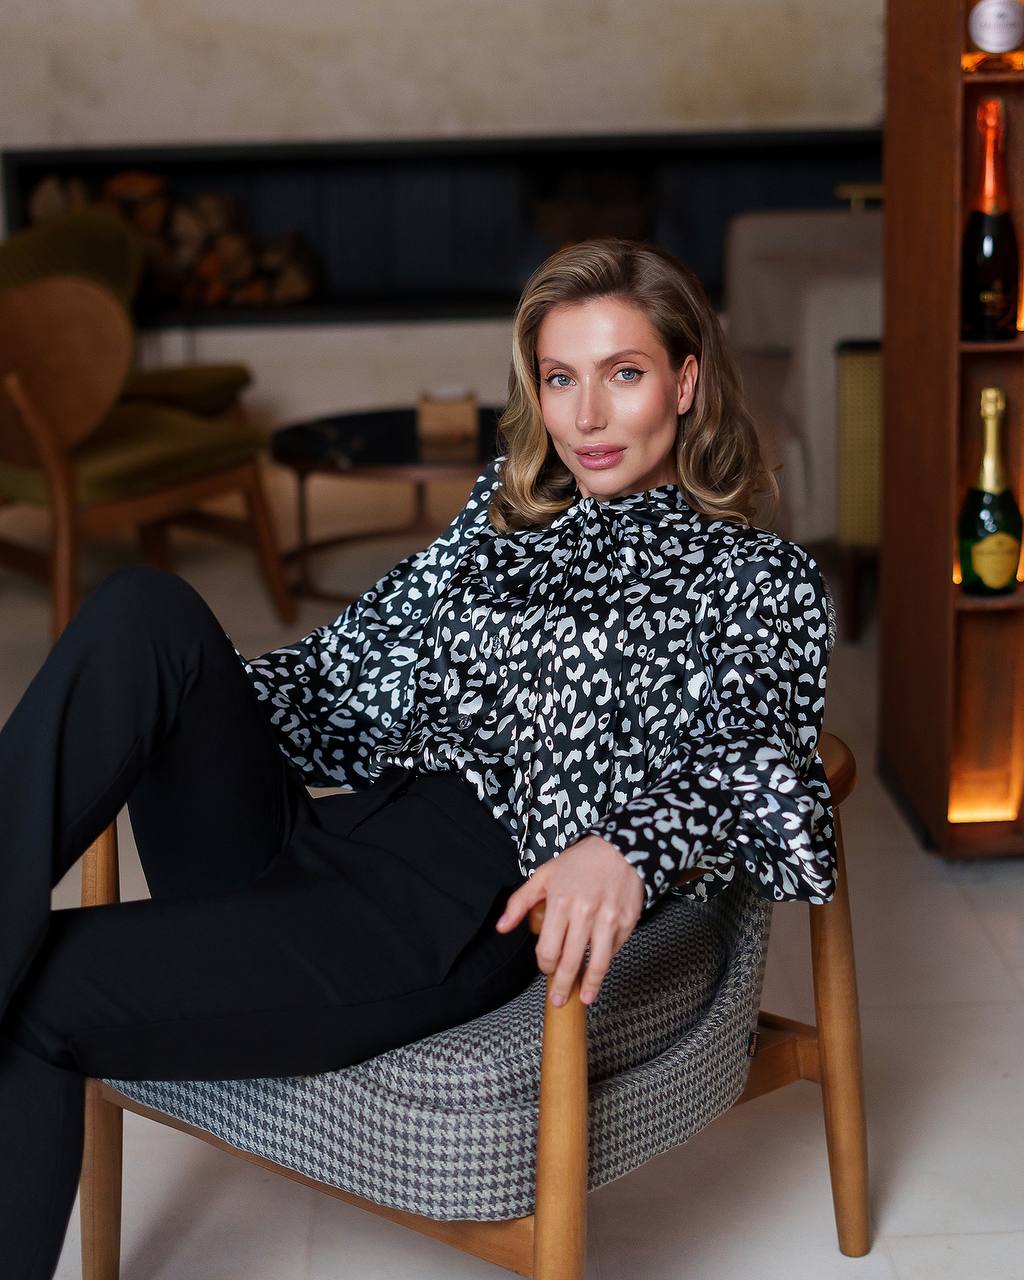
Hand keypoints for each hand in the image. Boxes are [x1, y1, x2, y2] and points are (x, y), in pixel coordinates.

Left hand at [494, 834, 643, 1006]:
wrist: (621, 849)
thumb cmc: (581, 862)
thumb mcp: (544, 875)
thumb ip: (520, 902)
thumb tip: (501, 927)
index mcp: (560, 903)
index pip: (548, 949)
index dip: (544, 964)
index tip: (546, 968)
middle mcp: (584, 914)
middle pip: (571, 962)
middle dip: (562, 986)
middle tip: (559, 999)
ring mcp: (608, 921)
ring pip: (597, 964)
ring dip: (589, 986)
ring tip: (584, 998)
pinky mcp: (627, 924)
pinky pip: (614, 951)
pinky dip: (606, 963)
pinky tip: (600, 971)